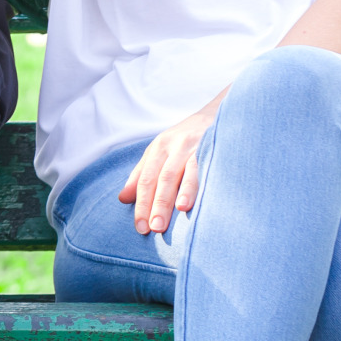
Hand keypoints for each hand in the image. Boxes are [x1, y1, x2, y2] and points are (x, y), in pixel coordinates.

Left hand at [119, 94, 222, 235]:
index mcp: (159, 148)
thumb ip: (141, 175)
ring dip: (182, 191)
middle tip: (155, 228)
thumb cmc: (185, 139)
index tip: (141, 228)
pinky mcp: (214, 143)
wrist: (218, 112)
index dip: (142, 204)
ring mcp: (196, 144)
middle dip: (158, 203)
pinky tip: (203, 194)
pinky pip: (207, 163)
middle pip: (163, 177)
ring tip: (179, 211)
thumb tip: (122, 199)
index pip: (146, 179)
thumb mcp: (159, 152)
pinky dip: (203, 179)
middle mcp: (175, 145)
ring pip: (185, 170)